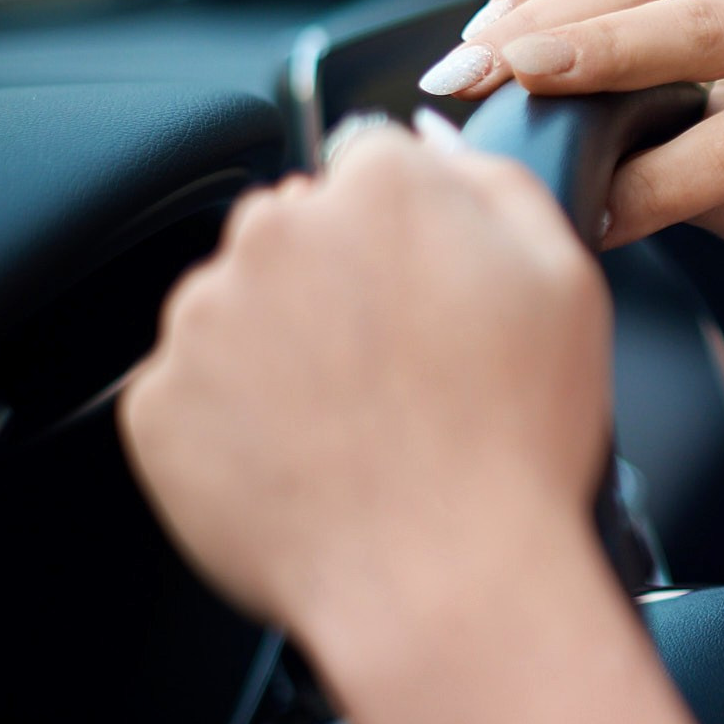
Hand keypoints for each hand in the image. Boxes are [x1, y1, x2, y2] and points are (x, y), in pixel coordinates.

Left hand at [118, 125, 614, 651]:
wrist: (442, 583)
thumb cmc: (517, 444)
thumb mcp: (566, 279)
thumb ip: (496, 181)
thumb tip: (433, 140)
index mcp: (382, 187)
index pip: (372, 165)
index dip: (409, 235)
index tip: (428, 294)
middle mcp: (276, 232)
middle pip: (297, 230)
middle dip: (337, 284)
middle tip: (402, 374)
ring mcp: (204, 319)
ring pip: (239, 308)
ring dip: (283, 349)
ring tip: (359, 430)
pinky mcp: (157, 403)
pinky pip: (193, 393)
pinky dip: (237, 423)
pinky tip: (308, 464)